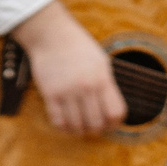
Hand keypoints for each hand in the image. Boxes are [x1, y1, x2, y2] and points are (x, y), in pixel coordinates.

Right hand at [14, 0, 123, 135]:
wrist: (52, 35)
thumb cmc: (79, 48)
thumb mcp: (101, 62)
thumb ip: (107, 86)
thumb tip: (113, 112)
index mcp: (102, 79)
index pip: (115, 113)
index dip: (115, 124)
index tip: (110, 124)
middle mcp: (86, 87)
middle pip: (97, 124)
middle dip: (96, 130)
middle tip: (93, 126)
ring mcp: (68, 91)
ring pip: (77, 126)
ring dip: (80, 130)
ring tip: (79, 124)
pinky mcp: (50, 94)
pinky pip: (58, 122)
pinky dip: (64, 127)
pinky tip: (66, 122)